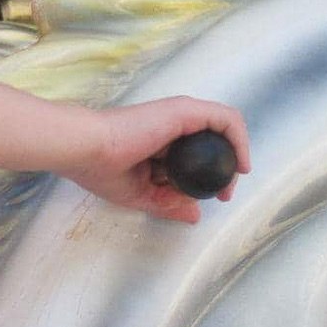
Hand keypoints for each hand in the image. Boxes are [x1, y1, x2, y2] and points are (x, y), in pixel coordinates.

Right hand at [64, 97, 251, 224]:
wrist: (86, 149)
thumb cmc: (102, 169)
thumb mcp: (141, 195)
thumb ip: (169, 203)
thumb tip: (194, 216)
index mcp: (161, 141)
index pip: (197, 154)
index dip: (211, 176)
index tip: (215, 197)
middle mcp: (173, 125)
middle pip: (214, 142)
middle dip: (226, 168)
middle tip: (225, 192)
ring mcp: (180, 114)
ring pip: (224, 128)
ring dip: (235, 154)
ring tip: (233, 179)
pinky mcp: (185, 110)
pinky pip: (226, 120)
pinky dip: (239, 140)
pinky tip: (238, 164)